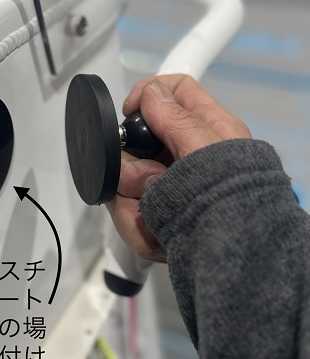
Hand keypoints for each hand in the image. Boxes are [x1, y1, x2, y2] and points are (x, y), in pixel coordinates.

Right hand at [106, 75, 250, 260]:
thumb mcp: (208, 151)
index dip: (148, 94)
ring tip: (152, 212)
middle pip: (137, 141)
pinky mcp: (157, 217)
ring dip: (131, 197)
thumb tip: (152, 93)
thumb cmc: (234, 208)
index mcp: (210, 132)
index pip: (174, 91)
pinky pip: (126, 211)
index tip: (131, 112)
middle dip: (132, 164)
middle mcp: (188, 158)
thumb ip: (177, 119)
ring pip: (124, 179)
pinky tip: (152, 232)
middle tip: (148, 179)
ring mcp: (170, 189)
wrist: (232, 266)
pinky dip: (134, 224)